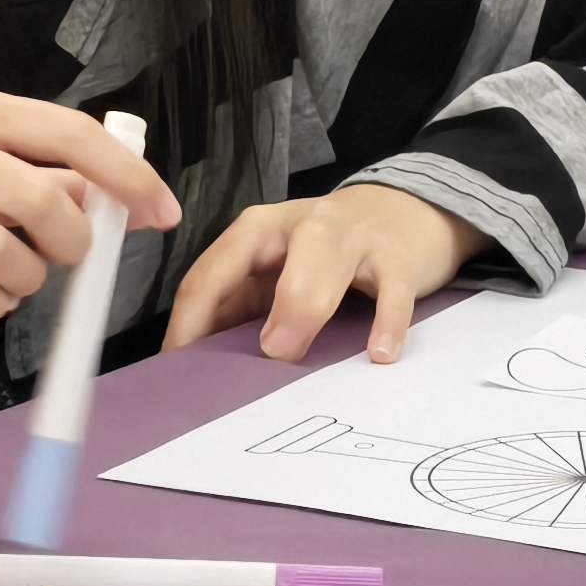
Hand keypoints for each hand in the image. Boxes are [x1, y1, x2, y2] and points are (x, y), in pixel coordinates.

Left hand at [162, 186, 485, 363]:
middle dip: (230, 307)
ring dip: (301, 308)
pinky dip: (386, 322)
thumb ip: (243, 308)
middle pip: (256, 257)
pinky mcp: (398, 259)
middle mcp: (298, 226)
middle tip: (236, 363)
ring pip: (322, 258)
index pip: (208, 275)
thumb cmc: (326, 255)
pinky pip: (391, 291)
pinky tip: (378, 353)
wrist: (406, 213)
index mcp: (256, 232)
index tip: (180, 372)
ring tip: (287, 355)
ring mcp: (351, 238)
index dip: (188, 324)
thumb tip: (201, 366)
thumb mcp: (276, 272)